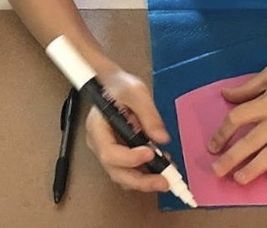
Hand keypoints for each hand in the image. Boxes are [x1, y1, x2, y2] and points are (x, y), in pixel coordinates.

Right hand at [85, 69, 171, 192]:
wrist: (113, 85)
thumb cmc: (120, 85)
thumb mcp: (136, 92)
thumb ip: (149, 115)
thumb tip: (163, 139)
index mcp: (97, 127)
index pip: (109, 152)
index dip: (130, 158)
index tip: (151, 153)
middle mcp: (99, 144)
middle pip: (115, 171)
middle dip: (141, 180)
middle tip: (165, 181)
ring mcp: (108, 151)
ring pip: (123, 175)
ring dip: (145, 180)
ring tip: (168, 173)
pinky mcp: (119, 154)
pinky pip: (130, 170)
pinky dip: (146, 174)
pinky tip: (163, 166)